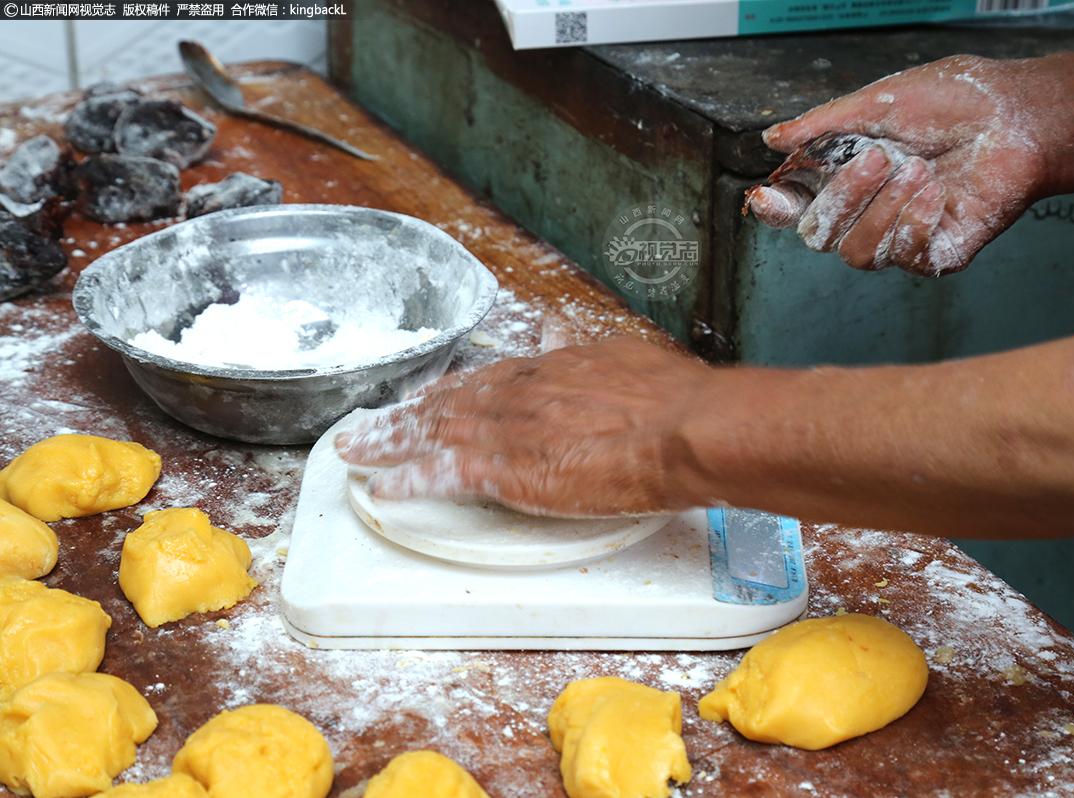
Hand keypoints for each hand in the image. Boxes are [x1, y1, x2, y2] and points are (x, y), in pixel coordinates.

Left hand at [334, 339, 711, 516]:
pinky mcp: (511, 473)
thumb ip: (580, 348)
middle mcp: (517, 396)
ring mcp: (510, 433)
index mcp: (544, 370)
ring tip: (356, 453)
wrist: (683, 428)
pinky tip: (386, 489)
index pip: (480, 380)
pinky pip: (447, 476)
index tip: (419, 399)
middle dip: (399, 417)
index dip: (443, 392)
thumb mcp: (620, 354)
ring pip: (432, 435)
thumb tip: (555, 328)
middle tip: (364, 428)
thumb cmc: (667, 396)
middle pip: (443, 405)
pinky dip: (412, 481)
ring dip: (389, 443)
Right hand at [755, 55, 1052, 274]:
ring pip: (857, 254)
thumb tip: (774, 138)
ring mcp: (901, 237)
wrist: (1017, 115)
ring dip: (882, 210)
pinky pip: (904, 258)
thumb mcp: (878, 102)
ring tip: (917, 169)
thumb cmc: (956, 101)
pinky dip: (913, 224)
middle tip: (878, 157)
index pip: (796, 207)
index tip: (768, 195)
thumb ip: (822, 125)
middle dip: (842, 197)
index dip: (776, 207)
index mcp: (847, 178)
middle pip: (819, 236)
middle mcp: (868, 212)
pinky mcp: (937, 253)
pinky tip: (934, 193)